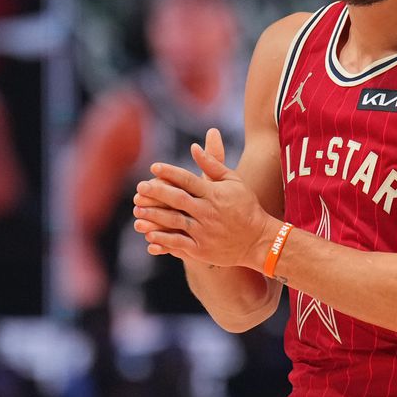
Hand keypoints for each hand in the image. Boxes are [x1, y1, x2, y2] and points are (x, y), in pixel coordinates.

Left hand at [132, 128, 275, 270]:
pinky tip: (149, 236)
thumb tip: (194, 147)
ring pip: (174, 222)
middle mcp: (208, 211)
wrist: (258, 240)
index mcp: (215, 193)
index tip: (154, 167)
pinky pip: (178, 244)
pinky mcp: (202, 249)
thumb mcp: (233, 181)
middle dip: (157, 193)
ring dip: (154, 216)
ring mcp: (204, 231)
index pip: (188, 180)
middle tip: (140, 188)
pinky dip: (163, 240)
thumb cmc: (245, 206)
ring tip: (137, 211)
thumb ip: (212, 164)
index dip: (170, 173)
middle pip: (178, 199)